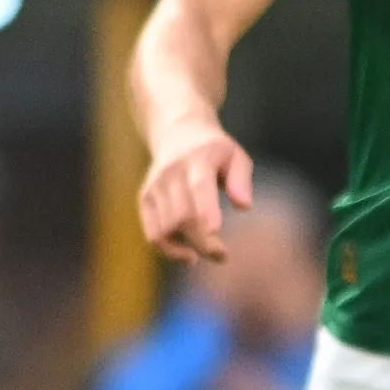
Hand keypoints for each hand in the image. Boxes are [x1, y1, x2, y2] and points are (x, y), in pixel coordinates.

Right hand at [138, 128, 255, 266]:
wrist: (177, 134)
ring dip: (189, 247)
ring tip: (211, 251)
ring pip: (167, 229)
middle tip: (223, 256)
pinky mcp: (145, 199)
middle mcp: (171, 173)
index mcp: (198, 159)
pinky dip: (169, 250)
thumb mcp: (235, 156)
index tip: (216, 233)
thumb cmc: (215, 151)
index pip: (199, 187)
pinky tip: (188, 254)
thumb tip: (244, 206)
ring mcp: (154, 186)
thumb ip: (241, 179)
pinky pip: (153, 234)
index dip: (205, 211)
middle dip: (203, 242)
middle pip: (183, 216)